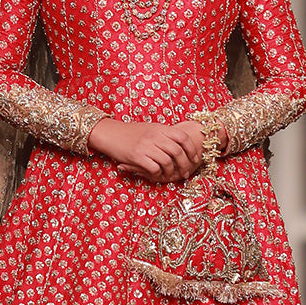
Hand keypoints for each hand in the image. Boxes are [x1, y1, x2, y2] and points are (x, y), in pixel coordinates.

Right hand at [88, 119, 209, 183]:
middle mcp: (155, 135)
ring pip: (167, 161)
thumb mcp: (150, 129)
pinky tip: (156, 176)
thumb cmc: (130, 133)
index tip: (195, 158)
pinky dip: (158, 174)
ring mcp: (146, 145)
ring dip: (171, 171)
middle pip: (177, 151)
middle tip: (186, 172)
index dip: (192, 148)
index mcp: (160, 128)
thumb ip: (164, 135)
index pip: (183, 137)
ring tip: (171, 176)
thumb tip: (181, 142)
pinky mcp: (137, 156)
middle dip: (185, 164)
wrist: (109, 133)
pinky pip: (154, 168)